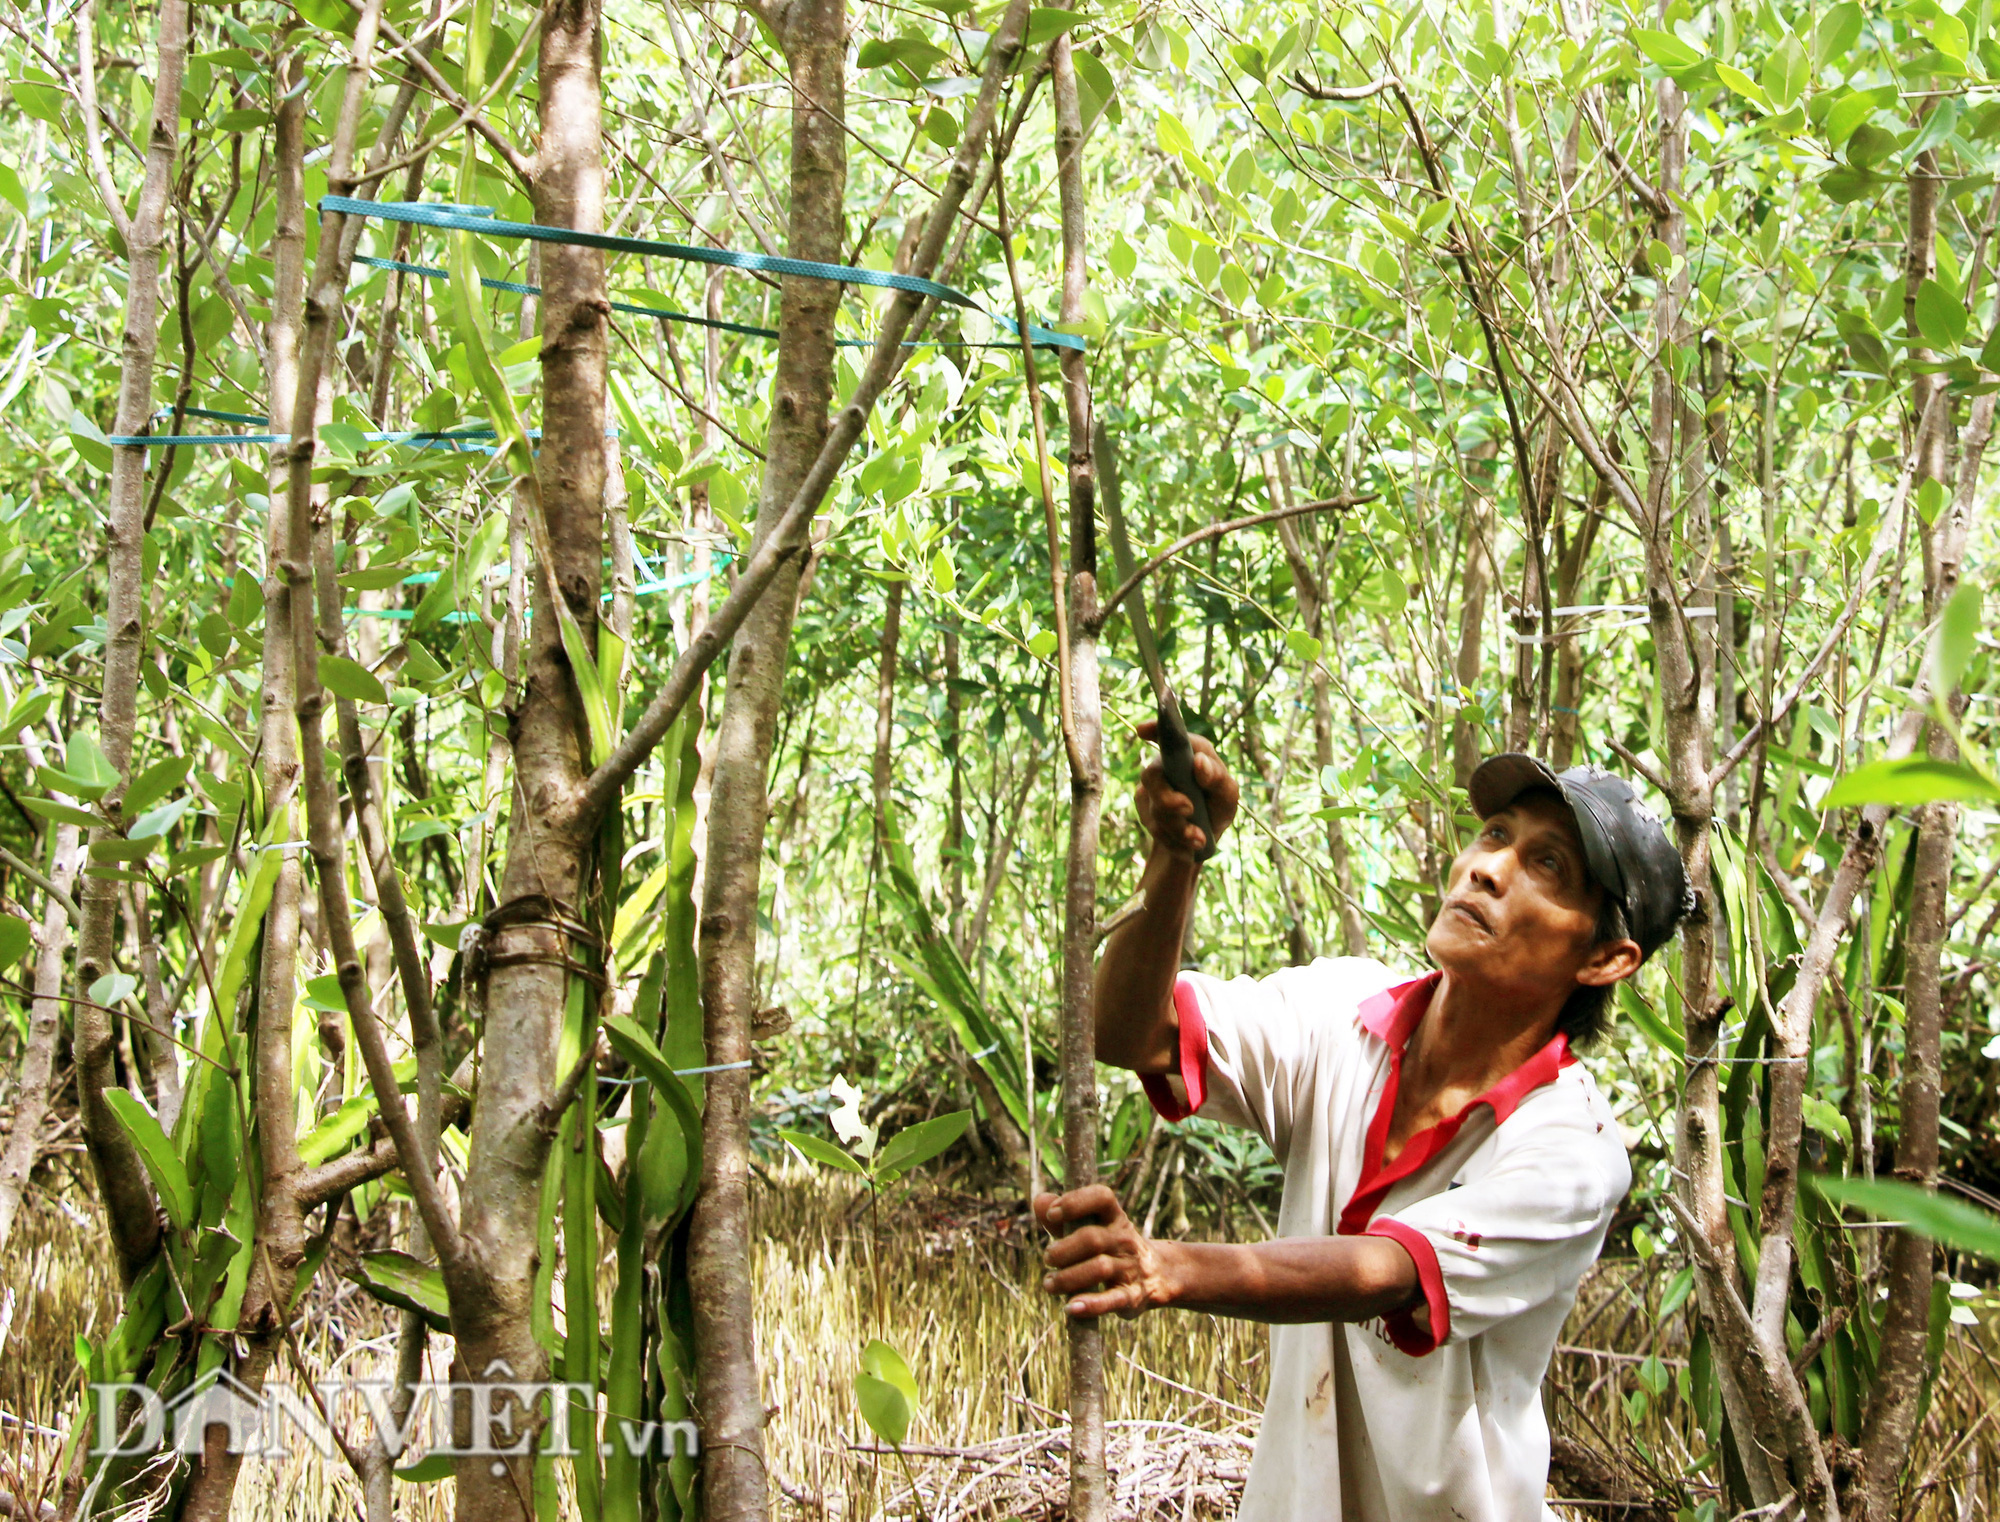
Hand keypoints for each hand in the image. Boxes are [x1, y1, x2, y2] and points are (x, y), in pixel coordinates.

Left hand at [1033, 1185, 1179, 1319]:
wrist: (1155, 1274)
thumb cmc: (1110, 1246)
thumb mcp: (1092, 1227)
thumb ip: (1064, 1217)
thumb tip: (1039, 1201)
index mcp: (1114, 1217)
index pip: (1101, 1197)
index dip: (1075, 1202)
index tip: (1052, 1214)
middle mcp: (1124, 1239)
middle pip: (1093, 1238)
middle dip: (1063, 1250)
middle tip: (1047, 1258)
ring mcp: (1129, 1267)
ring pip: (1100, 1268)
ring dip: (1068, 1277)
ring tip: (1049, 1284)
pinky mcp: (1132, 1296)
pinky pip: (1112, 1300)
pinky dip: (1091, 1305)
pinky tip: (1071, 1307)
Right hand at [1135, 722, 1238, 859]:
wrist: (1200, 842)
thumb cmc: (1216, 810)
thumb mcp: (1228, 797)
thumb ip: (1219, 778)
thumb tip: (1200, 762)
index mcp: (1188, 754)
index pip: (1168, 735)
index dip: (1154, 729)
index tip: (1142, 731)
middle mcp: (1166, 767)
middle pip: (1153, 774)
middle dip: (1168, 797)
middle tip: (1187, 809)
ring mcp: (1152, 790)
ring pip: (1154, 805)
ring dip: (1177, 826)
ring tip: (1197, 838)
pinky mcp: (1145, 812)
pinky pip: (1154, 825)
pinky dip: (1173, 838)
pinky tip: (1188, 844)